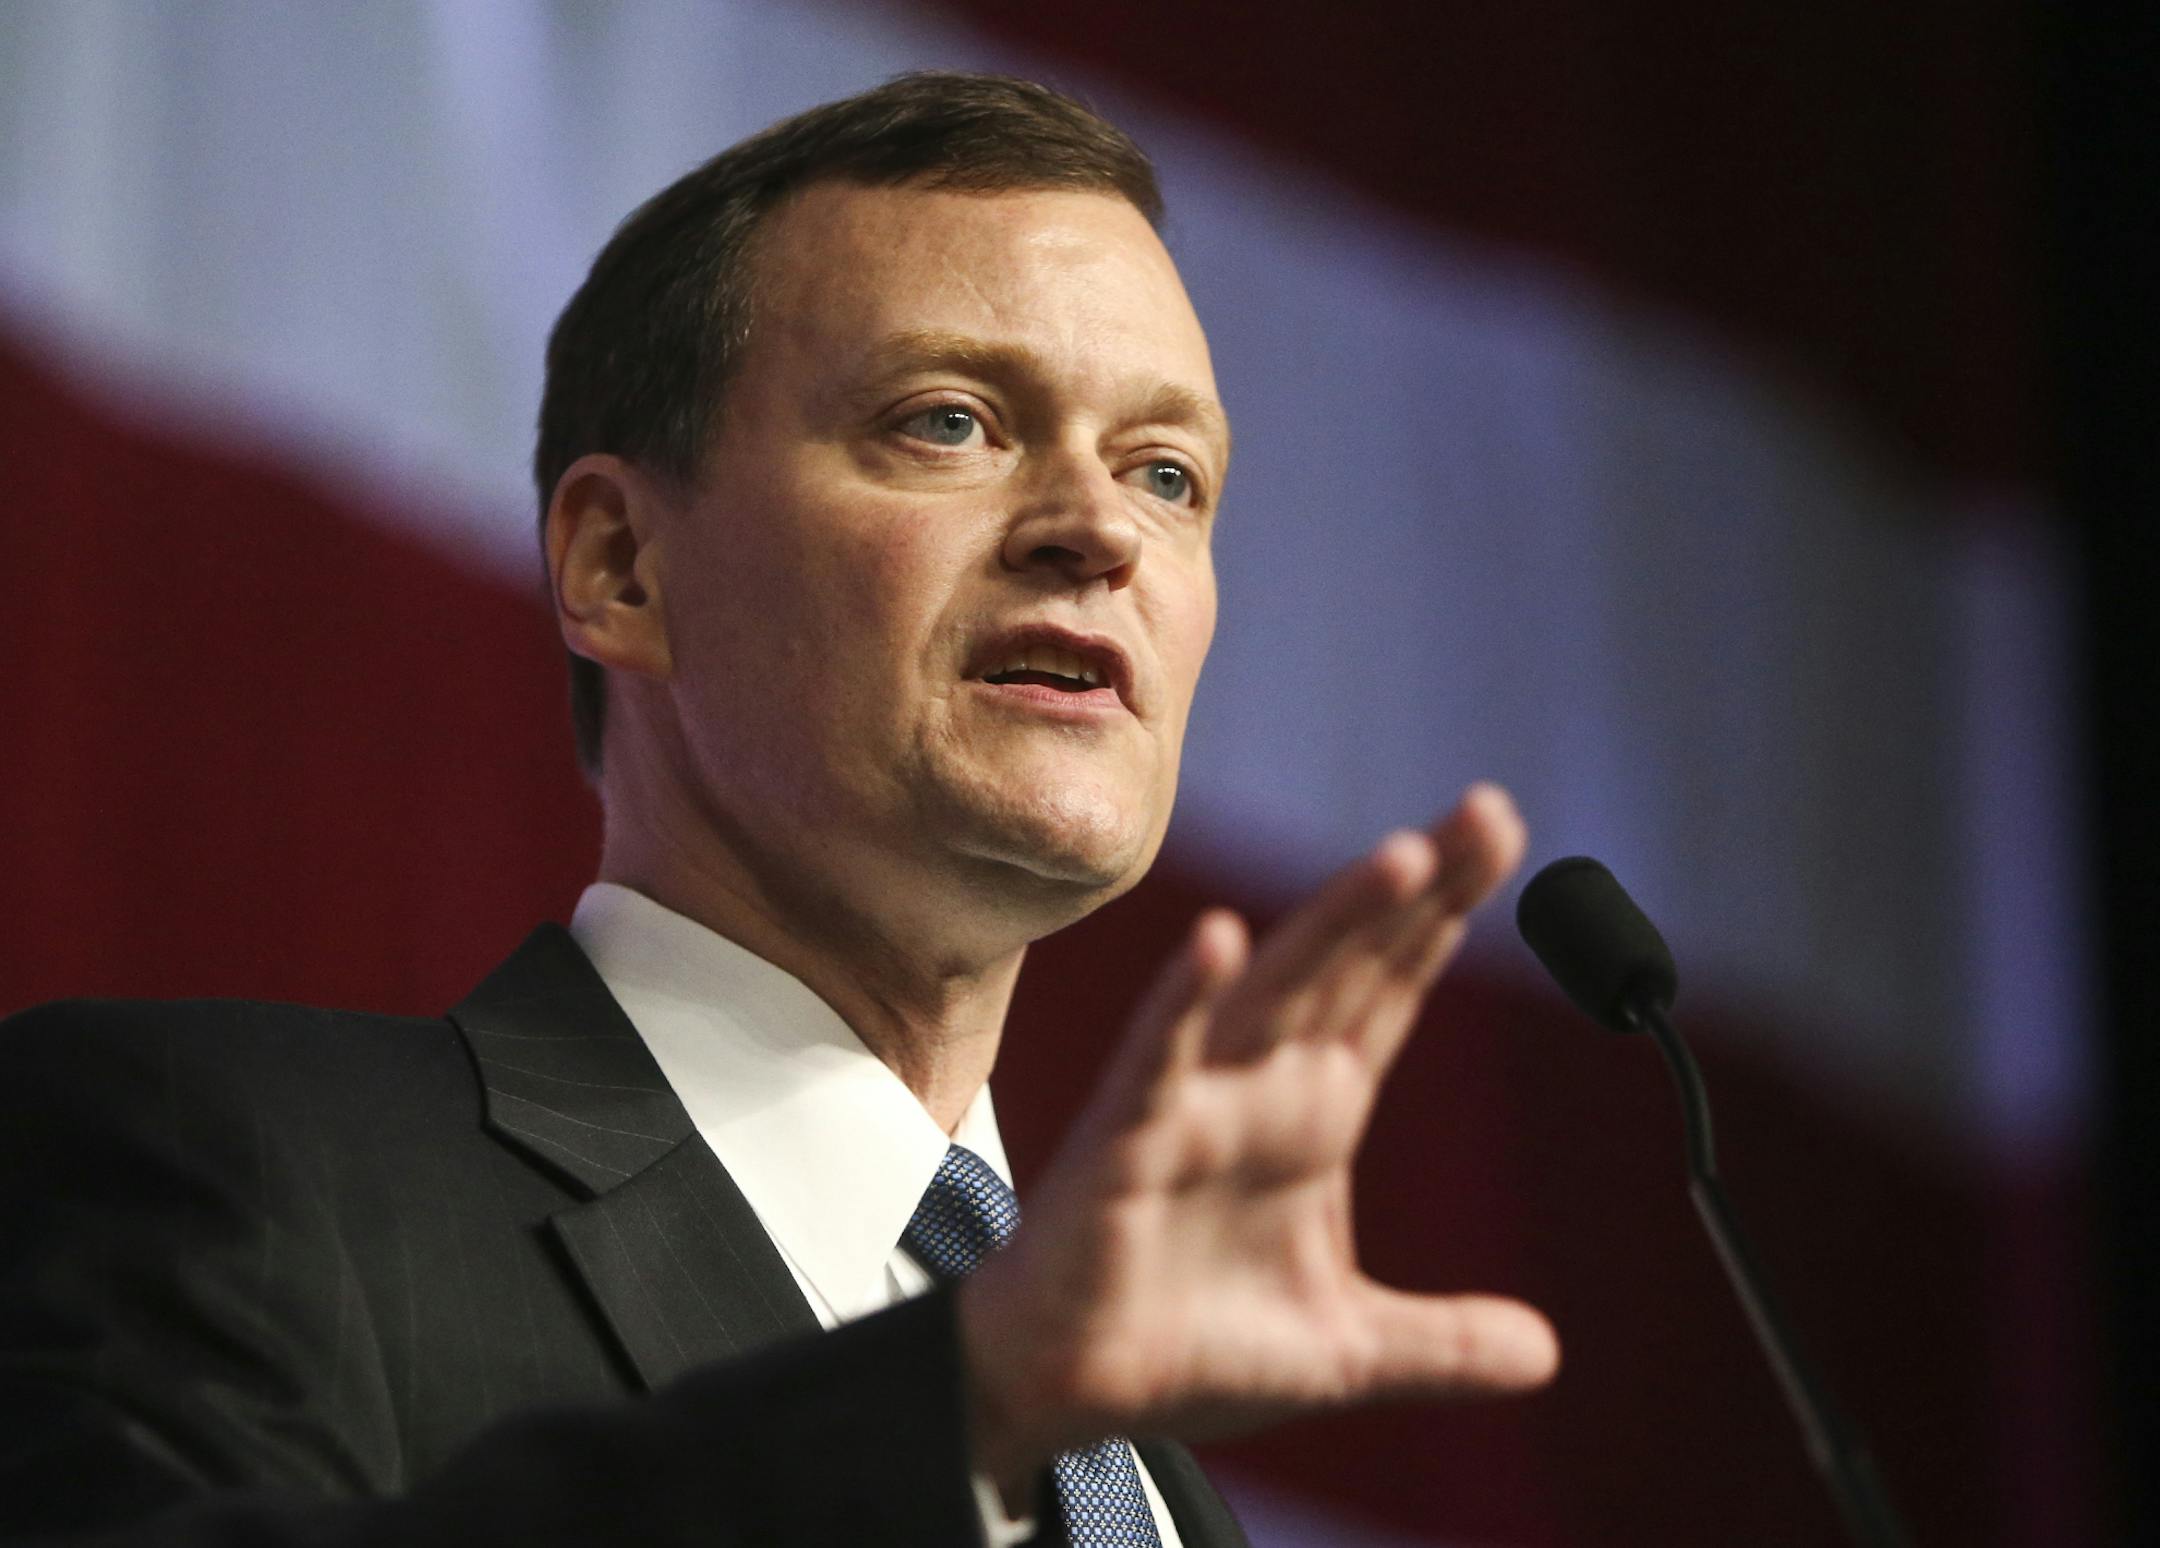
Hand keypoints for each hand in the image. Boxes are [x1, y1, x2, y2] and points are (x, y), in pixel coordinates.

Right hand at [959, 783, 1558, 1491]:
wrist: (1069, 1389)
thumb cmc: (1185, 1345)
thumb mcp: (1343, 1352)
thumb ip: (1442, 1344)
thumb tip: (1546, 1356)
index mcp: (1314, 1113)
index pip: (1389, 990)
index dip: (1441, 916)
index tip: (1503, 836)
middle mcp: (1261, 1086)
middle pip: (1350, 964)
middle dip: (1417, 889)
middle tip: (1490, 812)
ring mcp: (1195, 1101)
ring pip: (1273, 990)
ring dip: (1334, 922)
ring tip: (1404, 857)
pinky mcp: (1128, 1137)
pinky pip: (1160, 1058)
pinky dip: (1186, 997)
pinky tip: (1218, 939)